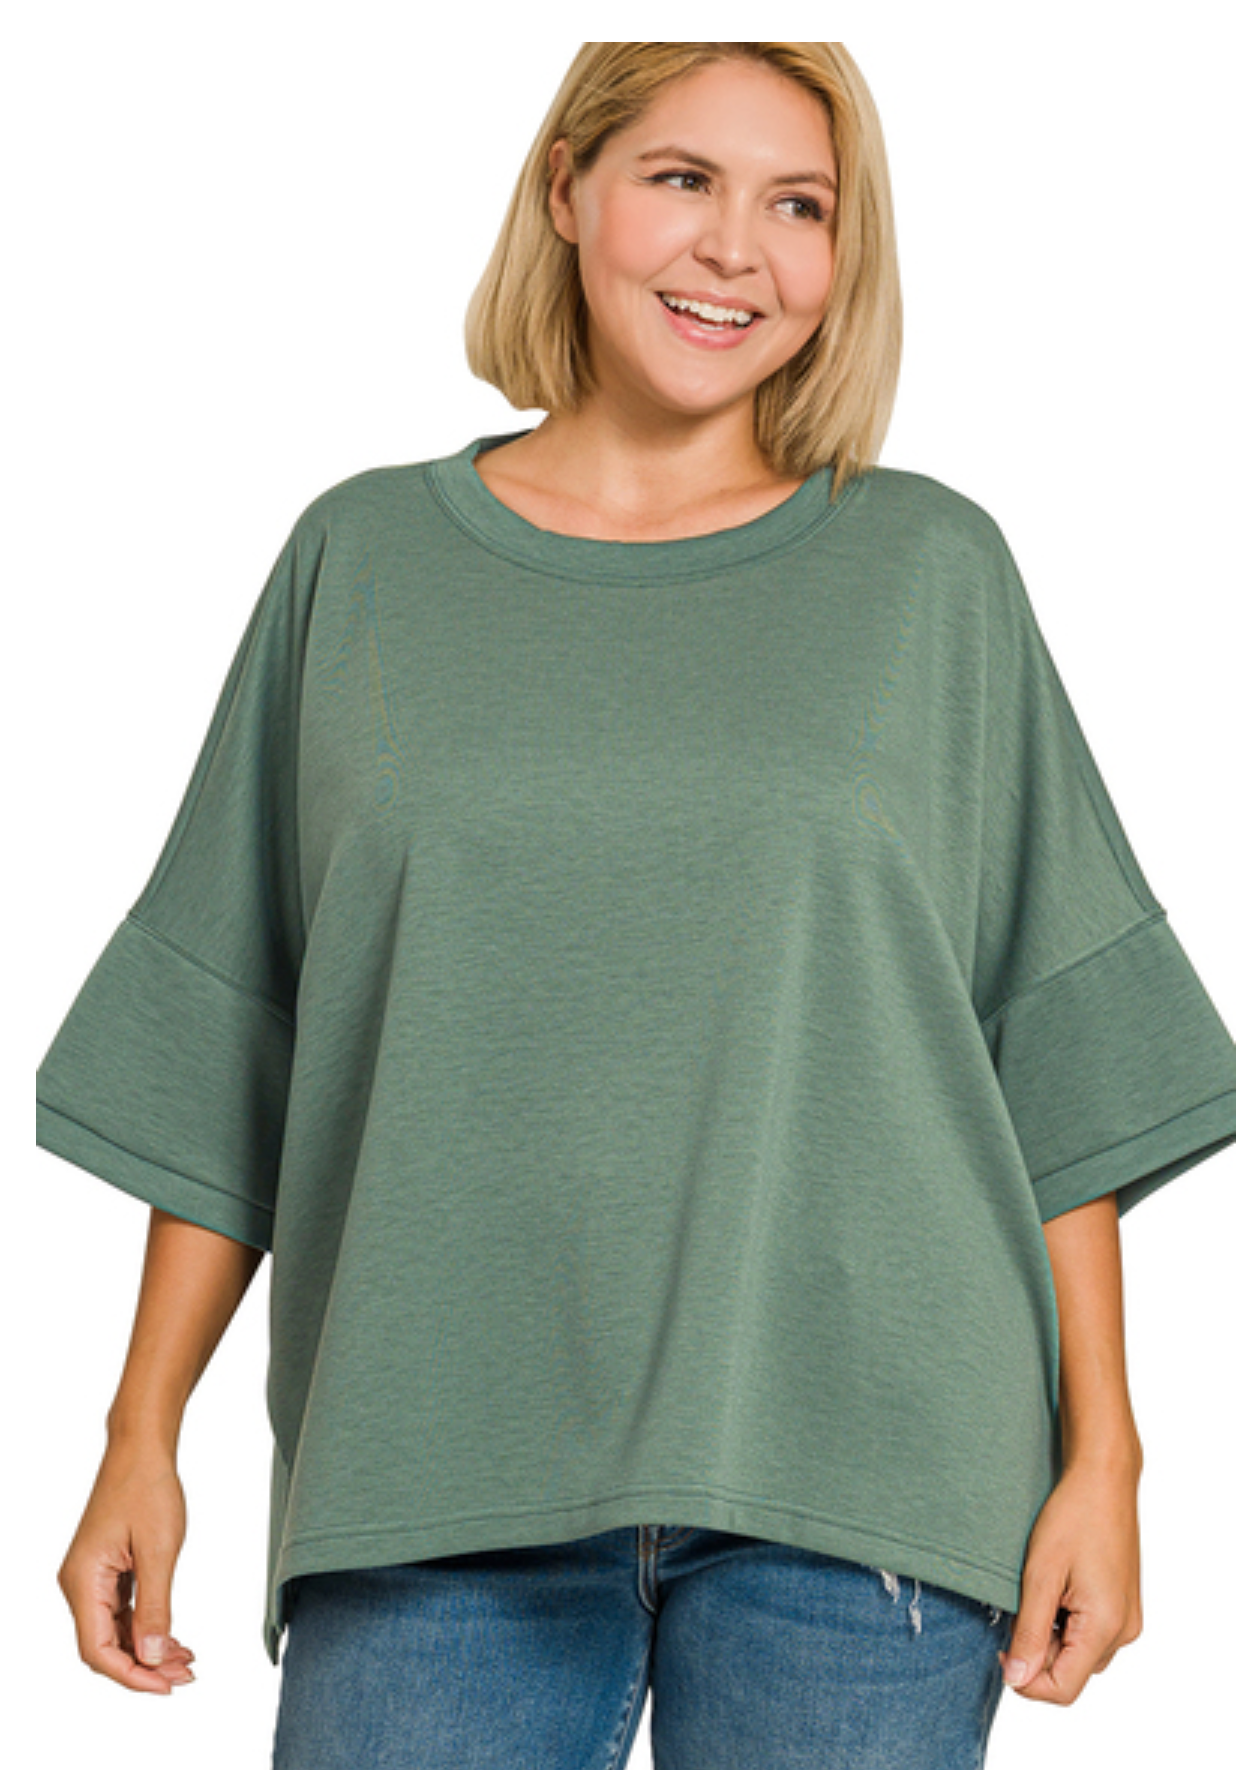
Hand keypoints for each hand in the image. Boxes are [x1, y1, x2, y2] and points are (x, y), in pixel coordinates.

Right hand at [57, 1439, 196, 1693]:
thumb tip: (150, 1657)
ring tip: (186, 1661)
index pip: (98, 1649)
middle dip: (144, 1666)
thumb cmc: (149, 1487)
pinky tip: (174, 1638)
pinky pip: (121, 1611)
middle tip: (185, 1675)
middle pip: (105, 1645)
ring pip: (115, 1631)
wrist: (142, 1446)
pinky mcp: (106, 1569)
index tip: (166, 1686)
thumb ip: (155, 1608)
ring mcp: (92, 1577)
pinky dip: (146, 1627)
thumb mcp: (160, 1550)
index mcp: (83, 1581)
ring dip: (148, 1649)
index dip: (131, 1675)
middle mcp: (79, 1583)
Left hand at [1000, 1457, 1141, 1703]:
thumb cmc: (1072, 1516)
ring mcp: (1127, 1619)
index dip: (1026, 1680)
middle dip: (1037, 1652)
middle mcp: (1124, 1631)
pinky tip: (1055, 1587)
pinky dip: (1066, 1622)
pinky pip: (1090, 1633)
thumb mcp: (1040, 1575)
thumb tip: (1017, 1680)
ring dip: (1051, 1636)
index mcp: (1106, 1628)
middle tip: (1016, 1608)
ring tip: (1038, 1591)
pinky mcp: (1123, 1606)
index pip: (1063, 1688)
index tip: (1000, 1650)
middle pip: (1071, 1672)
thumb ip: (1029, 1632)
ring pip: (1079, 1653)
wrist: (1104, 1478)